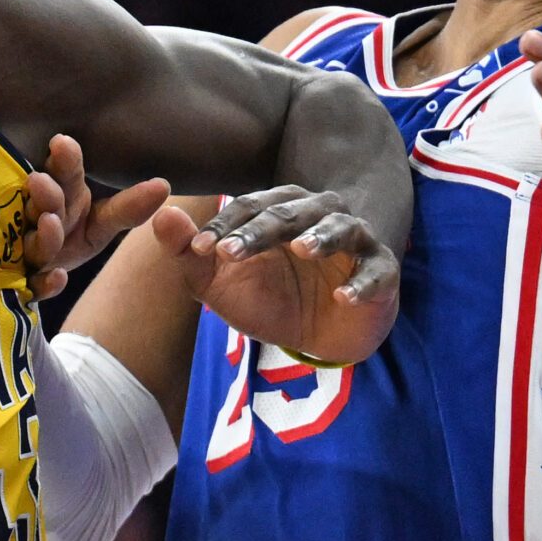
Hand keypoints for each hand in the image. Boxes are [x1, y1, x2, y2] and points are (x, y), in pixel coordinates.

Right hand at [21, 134, 171, 300]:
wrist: (39, 279)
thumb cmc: (70, 241)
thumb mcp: (99, 224)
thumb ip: (128, 208)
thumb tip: (164, 185)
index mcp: (62, 200)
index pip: (64, 177)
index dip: (65, 163)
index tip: (62, 143)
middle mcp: (42, 224)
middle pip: (46, 209)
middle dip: (46, 197)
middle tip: (41, 182)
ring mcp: (28, 255)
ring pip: (36, 245)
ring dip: (44, 236)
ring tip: (49, 222)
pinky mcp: (22, 286)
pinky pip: (32, 287)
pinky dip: (44, 285)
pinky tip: (59, 278)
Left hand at [145, 186, 400, 365]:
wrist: (322, 333)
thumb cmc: (270, 297)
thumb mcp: (222, 282)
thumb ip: (189, 253)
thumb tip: (159, 215)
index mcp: (278, 210)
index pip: (247, 207)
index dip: (223, 225)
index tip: (198, 249)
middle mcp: (318, 215)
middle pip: (288, 214)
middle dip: (259, 231)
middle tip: (230, 252)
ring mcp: (354, 242)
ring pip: (339, 229)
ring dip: (321, 238)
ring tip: (302, 249)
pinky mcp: (382, 272)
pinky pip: (375, 274)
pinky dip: (361, 286)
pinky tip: (344, 297)